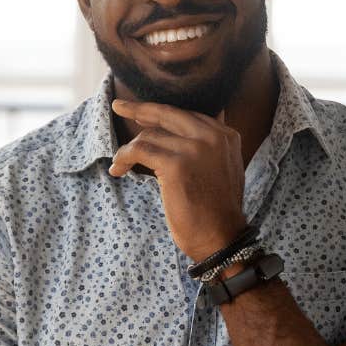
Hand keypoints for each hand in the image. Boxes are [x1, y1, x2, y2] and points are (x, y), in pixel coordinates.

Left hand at [109, 98, 245, 260]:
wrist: (222, 239)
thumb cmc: (216, 212)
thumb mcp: (222, 169)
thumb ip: (208, 148)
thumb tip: (179, 133)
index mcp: (226, 135)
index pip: (186, 114)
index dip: (160, 113)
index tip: (141, 114)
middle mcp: (213, 136)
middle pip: (167, 113)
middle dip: (139, 108)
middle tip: (119, 106)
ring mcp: (195, 148)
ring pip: (149, 136)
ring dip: (129, 150)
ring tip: (120, 164)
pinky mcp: (176, 164)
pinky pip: (140, 150)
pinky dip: (125, 158)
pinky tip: (119, 168)